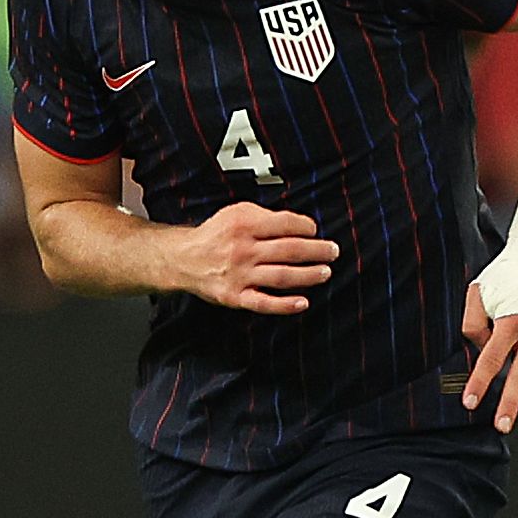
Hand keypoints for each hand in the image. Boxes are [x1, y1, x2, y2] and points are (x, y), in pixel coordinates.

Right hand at [178, 202, 337, 313]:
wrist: (184, 258)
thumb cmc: (215, 234)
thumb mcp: (236, 212)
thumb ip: (264, 216)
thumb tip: (298, 225)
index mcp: (244, 225)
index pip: (285, 224)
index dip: (307, 227)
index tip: (315, 231)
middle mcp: (243, 250)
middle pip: (290, 250)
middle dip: (317, 251)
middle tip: (333, 251)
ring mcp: (240, 275)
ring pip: (282, 276)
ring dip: (308, 275)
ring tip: (325, 272)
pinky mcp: (235, 296)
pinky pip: (264, 303)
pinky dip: (285, 305)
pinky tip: (303, 303)